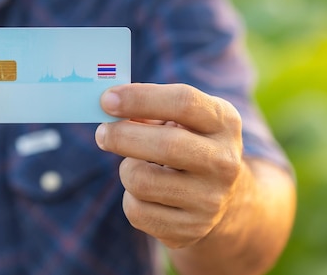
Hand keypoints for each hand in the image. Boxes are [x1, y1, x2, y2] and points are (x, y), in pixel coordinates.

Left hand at [95, 83, 243, 248]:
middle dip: (122, 136)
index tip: (106, 99)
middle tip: (102, 133)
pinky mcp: (191, 229)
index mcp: (224, 122)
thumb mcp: (185, 119)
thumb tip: (109, 106)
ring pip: (142, 181)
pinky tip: (146, 194)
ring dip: (127, 170)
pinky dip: (131, 199)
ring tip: (136, 167)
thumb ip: (151, 109)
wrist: (223, 199)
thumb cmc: (190, 144)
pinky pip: (138, 212)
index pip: (184, 102)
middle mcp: (224, 161)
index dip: (140, 98)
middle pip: (166, 144)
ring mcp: (210, 199)